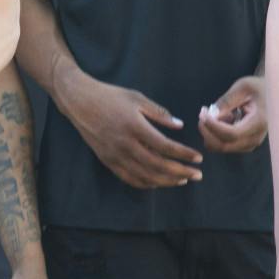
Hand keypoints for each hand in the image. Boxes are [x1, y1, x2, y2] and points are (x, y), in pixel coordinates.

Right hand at [57, 72, 201, 188]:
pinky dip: (146, 183)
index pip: (165, 146)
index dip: (184, 154)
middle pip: (158, 165)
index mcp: (134, 126)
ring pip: (145, 175)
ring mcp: (114, 154)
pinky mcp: (107, 160)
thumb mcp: (136, 98)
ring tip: (182, 180)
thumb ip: (159, 113)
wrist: (79, 101)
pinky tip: (158, 182)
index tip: (198, 158)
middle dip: (181, 171)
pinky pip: (129, 178)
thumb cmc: (110, 96)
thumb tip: (179, 125)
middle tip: (198, 175)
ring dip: (166, 180)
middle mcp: (125, 144)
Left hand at [199, 75, 266, 154]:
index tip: (203, 113)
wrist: (273, 95)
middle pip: (224, 145)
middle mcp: (256, 138)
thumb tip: (211, 115)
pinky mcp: (245, 144)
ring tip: (215, 112)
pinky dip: (216, 134)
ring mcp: (251, 143)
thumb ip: (227, 101)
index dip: (213, 126)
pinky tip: (222, 118)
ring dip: (211, 132)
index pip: (232, 134)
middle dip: (207, 131)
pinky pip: (224, 144)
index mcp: (259, 122)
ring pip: (222, 147)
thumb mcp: (243, 87)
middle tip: (202, 113)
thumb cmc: (258, 88)